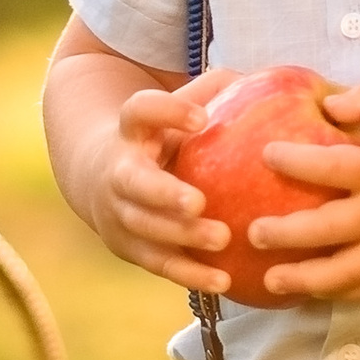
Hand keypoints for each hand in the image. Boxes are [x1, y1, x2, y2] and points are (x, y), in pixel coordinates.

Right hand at [82, 73, 235, 293]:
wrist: (100, 178)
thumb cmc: (159, 138)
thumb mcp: (173, 112)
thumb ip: (210, 94)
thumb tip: (260, 78)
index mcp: (131, 130)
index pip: (139, 112)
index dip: (167, 112)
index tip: (201, 118)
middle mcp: (118, 172)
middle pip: (134, 184)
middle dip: (163, 194)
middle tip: (199, 202)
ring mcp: (119, 213)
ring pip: (145, 228)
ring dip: (181, 236)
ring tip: (222, 239)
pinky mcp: (129, 247)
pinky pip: (158, 264)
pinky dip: (189, 274)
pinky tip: (225, 281)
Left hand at [253, 84, 359, 301]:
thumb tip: (327, 104)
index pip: (331, 167)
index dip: (295, 161)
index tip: (265, 154)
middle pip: (327, 230)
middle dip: (285, 235)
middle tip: (252, 233)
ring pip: (344, 273)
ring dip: (305, 280)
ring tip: (271, 281)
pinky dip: (340, 293)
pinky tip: (313, 293)